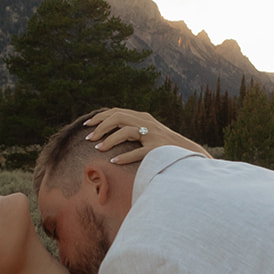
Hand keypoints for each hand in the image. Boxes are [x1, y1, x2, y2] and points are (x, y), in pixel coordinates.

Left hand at [83, 108, 211, 163]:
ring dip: (110, 140)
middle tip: (89, 138)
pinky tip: (114, 161)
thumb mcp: (147, 132)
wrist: (187, 153)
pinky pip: (138, 152)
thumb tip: (107, 131)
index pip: (117, 112)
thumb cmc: (163, 145)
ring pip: (126, 132)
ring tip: (98, 149)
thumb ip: (130, 128)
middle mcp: (147, 123)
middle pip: (119, 117)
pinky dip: (125, 156)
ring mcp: (152, 136)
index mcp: (143, 118)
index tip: (87, 125)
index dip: (100, 117)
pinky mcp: (157, 149)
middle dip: (101, 126)